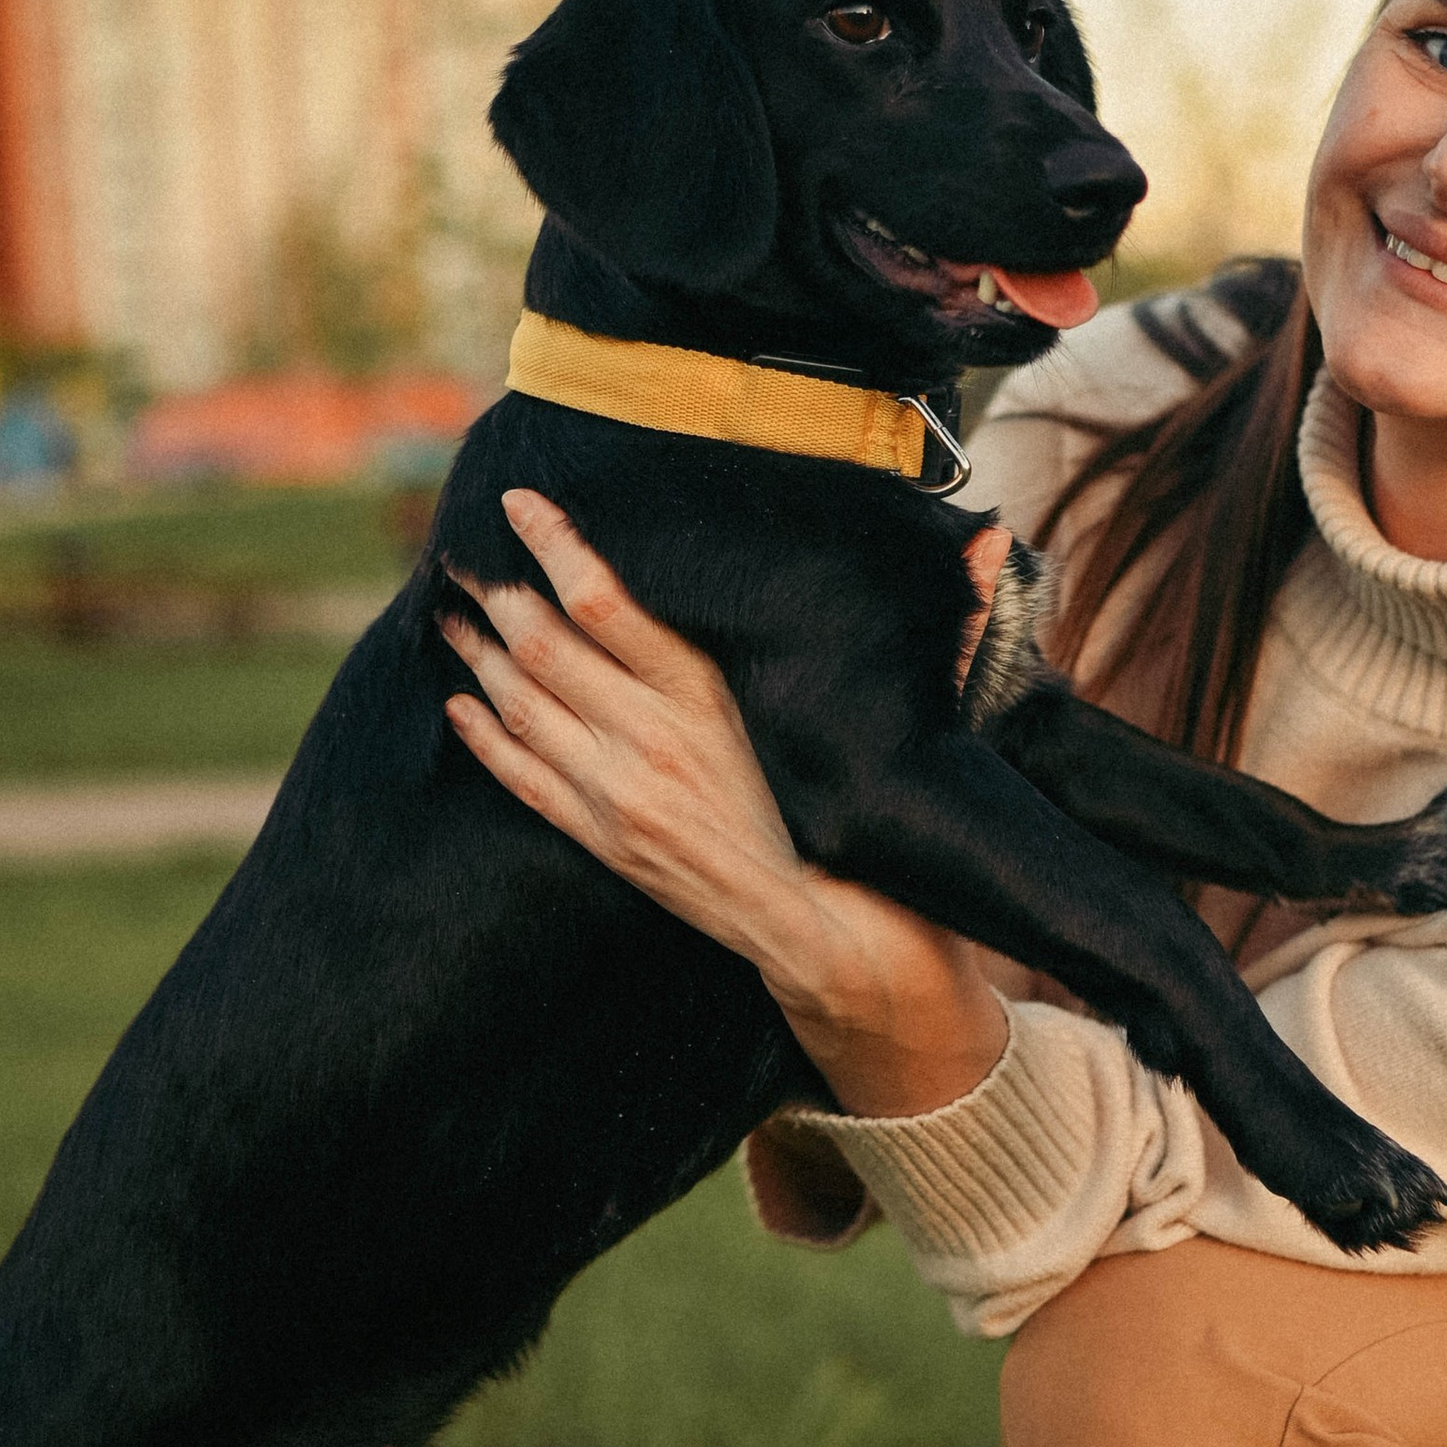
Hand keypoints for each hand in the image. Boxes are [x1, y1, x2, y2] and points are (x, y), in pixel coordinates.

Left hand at [439, 488, 1010, 1116]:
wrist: (837, 943)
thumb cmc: (863, 818)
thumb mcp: (881, 713)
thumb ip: (930, 628)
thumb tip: (998, 546)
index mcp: (712, 696)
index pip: (605, 601)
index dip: (553, 545)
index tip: (518, 503)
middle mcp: (654, 740)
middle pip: (545, 645)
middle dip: (496, 593)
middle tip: (462, 552)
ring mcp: (620, 797)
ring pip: (524, 706)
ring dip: (477, 655)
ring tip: (449, 611)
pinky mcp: (608, 844)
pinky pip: (522, 779)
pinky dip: (484, 735)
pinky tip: (458, 702)